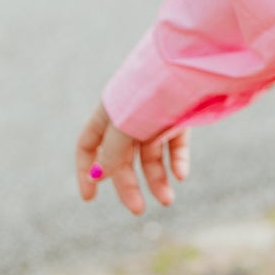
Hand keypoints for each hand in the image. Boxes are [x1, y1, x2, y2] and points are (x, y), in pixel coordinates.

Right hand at [75, 102, 189, 215]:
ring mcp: (155, 117)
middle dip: (128, 185)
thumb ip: (112, 154)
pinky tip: (181, 174)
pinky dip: (177, 162)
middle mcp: (130, 117)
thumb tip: (102, 175)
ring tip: (167, 200)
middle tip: (139, 209)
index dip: (85, 171)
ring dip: (157, 179)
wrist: (189, 65)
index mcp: (108, 113)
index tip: (90, 198)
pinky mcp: (180, 117)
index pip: (88, 144)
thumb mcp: (123, 128)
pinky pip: (175, 145)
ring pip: (151, 156)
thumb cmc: (149, 94)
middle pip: (122, 158)